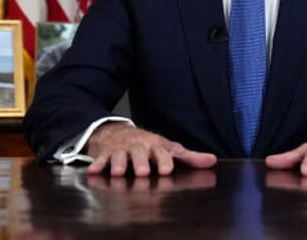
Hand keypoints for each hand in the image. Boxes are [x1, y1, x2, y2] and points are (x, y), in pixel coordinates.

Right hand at [85, 122, 217, 176]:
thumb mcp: (169, 148)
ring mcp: (122, 149)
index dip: (164, 160)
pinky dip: (97, 164)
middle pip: (140, 153)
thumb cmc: (149, 145)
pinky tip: (93, 171)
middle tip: (142, 173)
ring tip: (118, 173)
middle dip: (140, 162)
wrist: (119, 132)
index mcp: (156, 145)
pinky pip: (101, 159)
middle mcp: (139, 146)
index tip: (166, 170)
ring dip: (118, 163)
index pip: (162, 152)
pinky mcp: (106, 153)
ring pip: (120, 156)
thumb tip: (212, 161)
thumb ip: (189, 157)